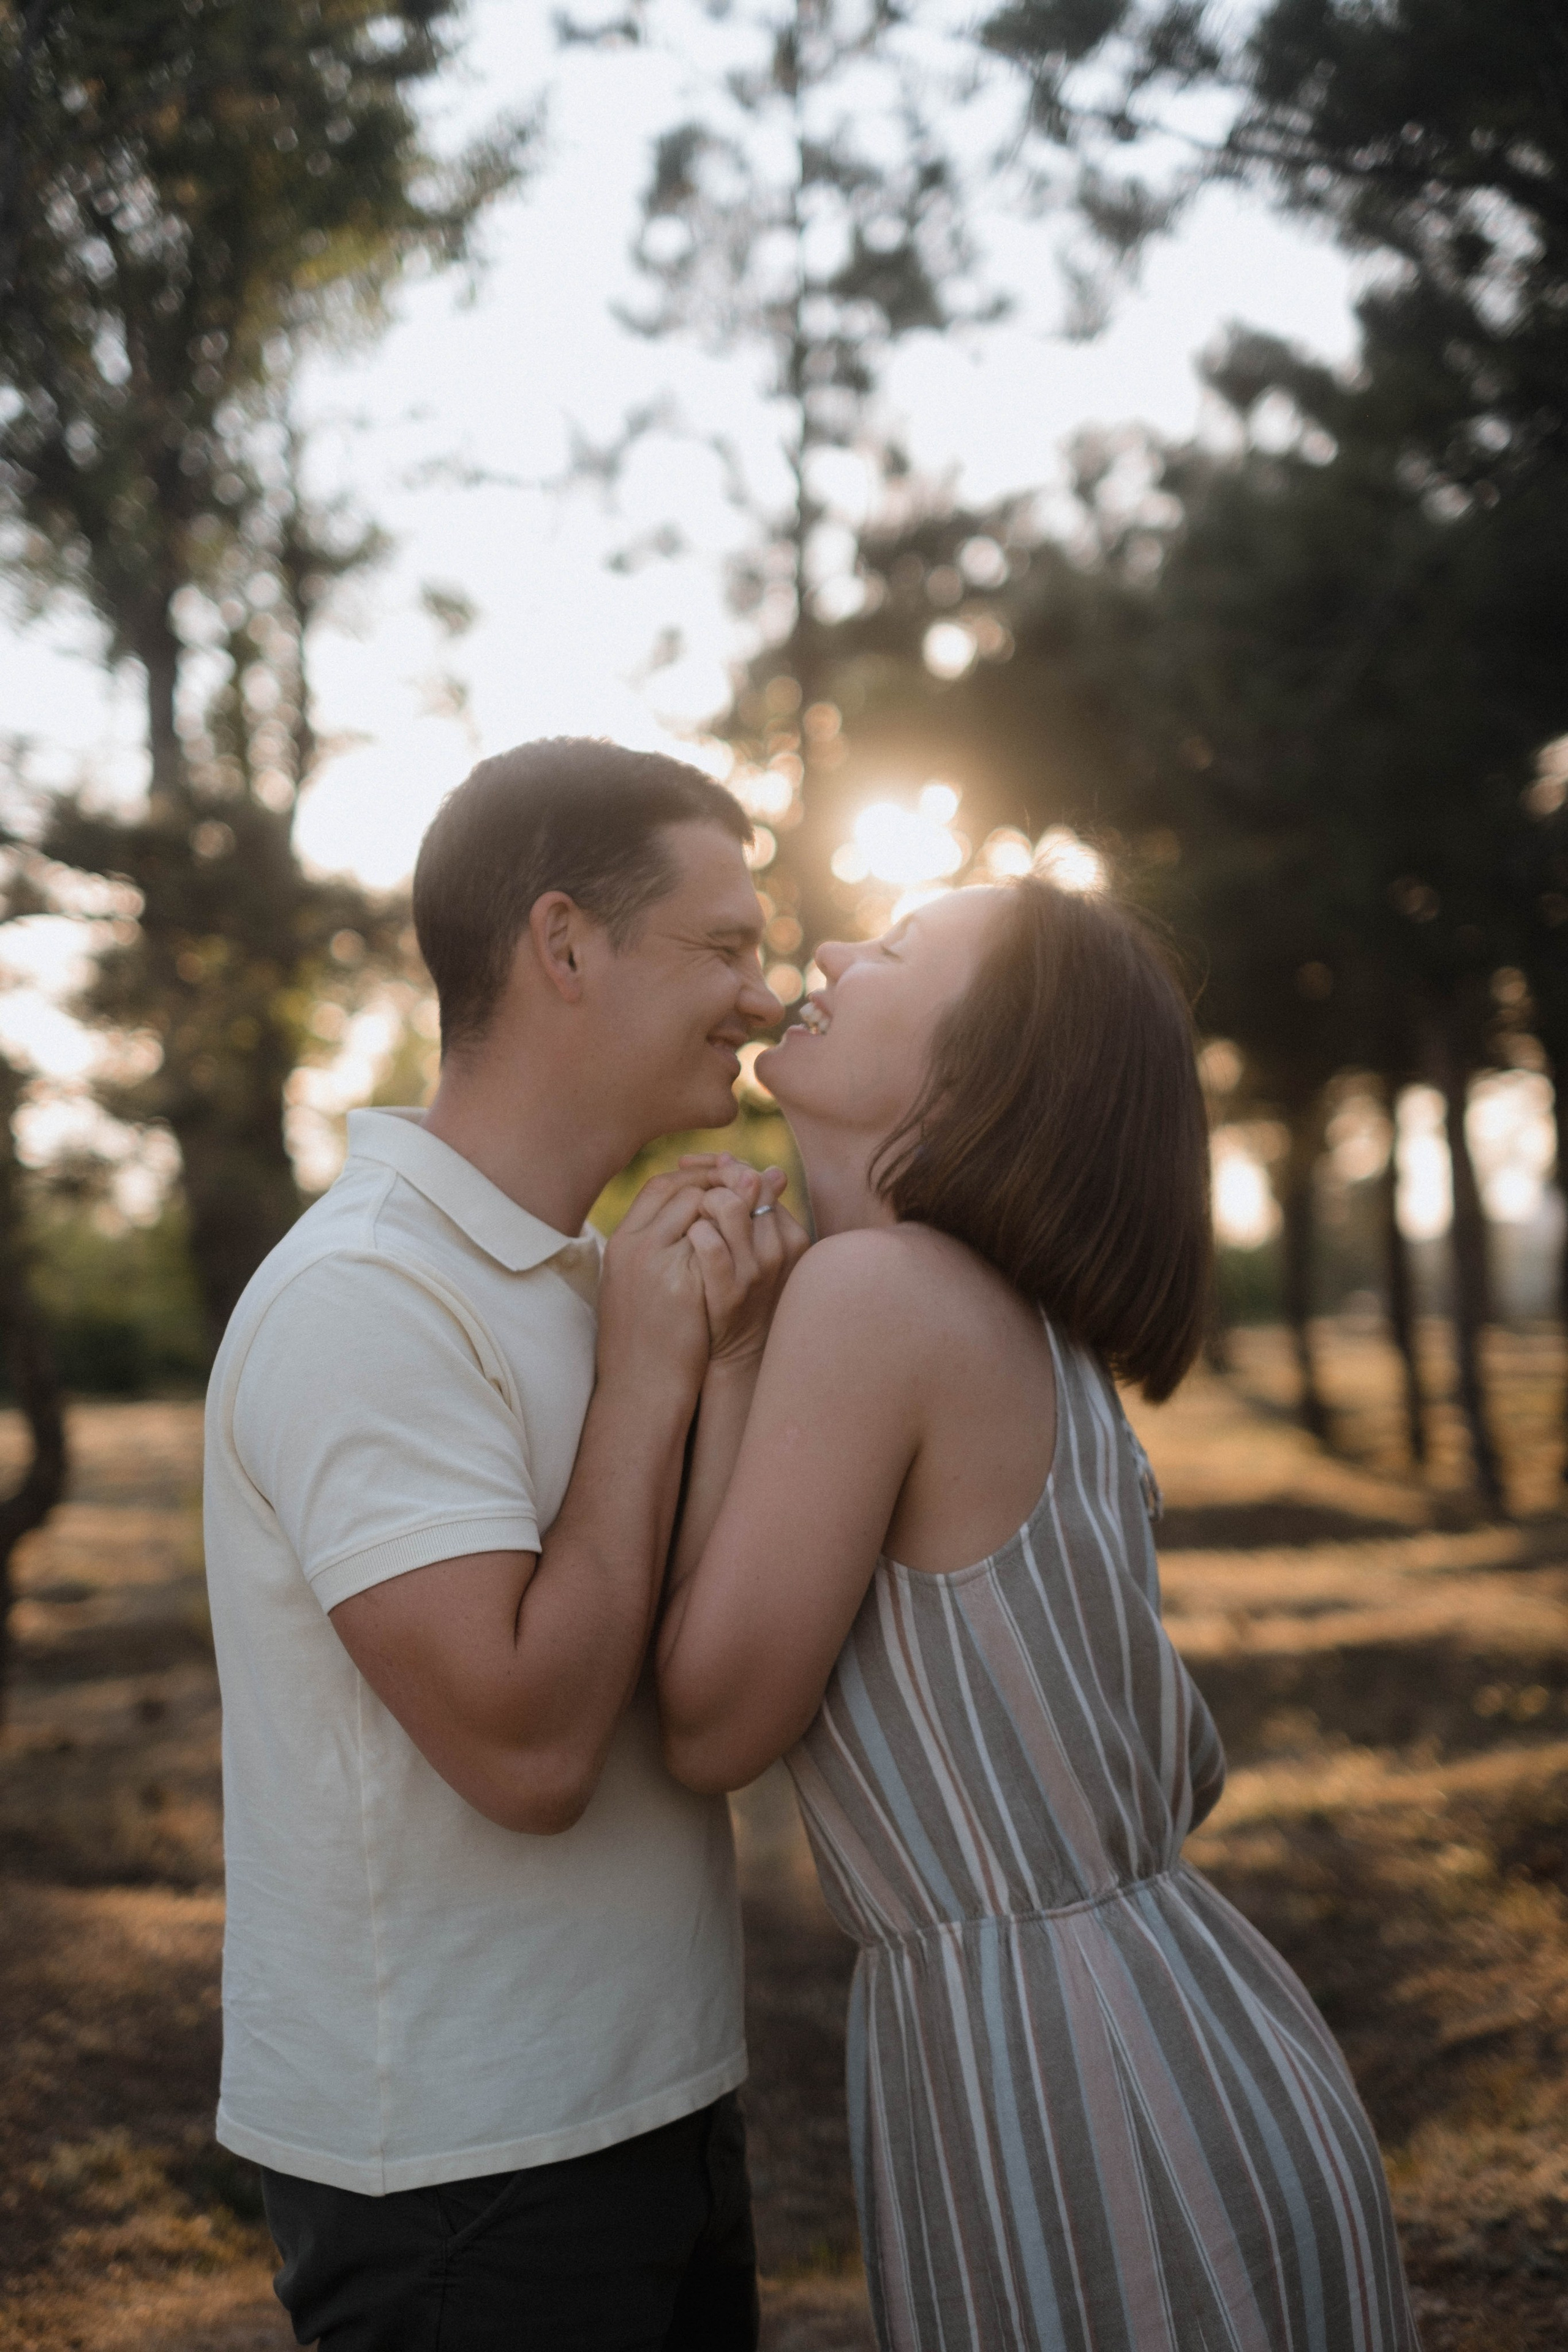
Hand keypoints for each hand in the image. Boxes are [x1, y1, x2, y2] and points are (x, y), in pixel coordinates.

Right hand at [596, 1166, 736, 1397]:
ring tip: (752, 1206)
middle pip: (682, 1190)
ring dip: (729, 1203)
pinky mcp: (682, 1286)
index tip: (720, 1178)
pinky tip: (751, 1237)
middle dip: (718, 1181)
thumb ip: (656, 1243)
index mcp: (621, 1241)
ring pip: (700, 1209)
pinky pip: (713, 1242)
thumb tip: (694, 1215)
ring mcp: (656, 1265)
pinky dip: (732, 1234)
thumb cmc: (640, 1333)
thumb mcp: (634, 1281)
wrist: (639, 1383)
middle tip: (747, 1180)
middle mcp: (635, 1247)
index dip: (694, 1176)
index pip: (659, 1186)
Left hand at [680, 1153, 809, 1367]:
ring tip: (691, 1216)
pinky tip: (685, 1238)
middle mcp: (779, 1249)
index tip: (703, 1164)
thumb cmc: (745, 1295)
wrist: (738, 1356)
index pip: (760, 1178)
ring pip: (726, 1205)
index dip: (728, 1166)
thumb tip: (764, 1168)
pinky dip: (692, 1231)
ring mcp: (755, 1271)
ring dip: (700, 1202)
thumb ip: (758, 1212)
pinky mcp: (728, 1291)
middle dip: (714, 1179)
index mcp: (792, 1234)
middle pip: (745, 1185)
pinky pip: (707, 1241)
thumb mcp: (759, 1253)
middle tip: (692, 1188)